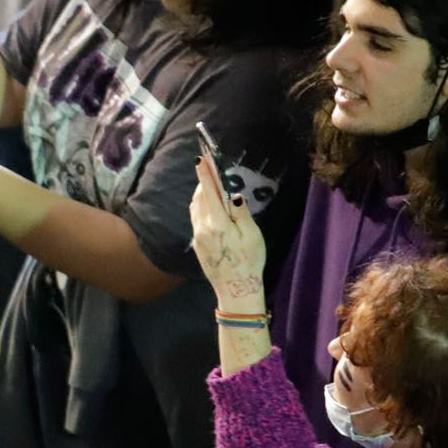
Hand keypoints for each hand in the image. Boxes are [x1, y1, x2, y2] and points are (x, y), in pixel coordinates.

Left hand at [188, 150, 266, 308]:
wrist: (235, 289)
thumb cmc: (249, 261)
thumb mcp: (252, 236)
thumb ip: (241, 213)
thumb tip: (234, 194)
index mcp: (218, 224)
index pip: (209, 192)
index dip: (205, 174)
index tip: (200, 158)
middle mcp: (202, 228)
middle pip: (200, 197)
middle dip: (203, 180)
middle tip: (206, 164)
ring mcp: (198, 236)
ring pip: (195, 206)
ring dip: (201, 192)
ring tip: (208, 181)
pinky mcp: (197, 243)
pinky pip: (195, 217)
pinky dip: (200, 205)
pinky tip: (206, 202)